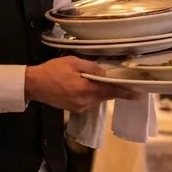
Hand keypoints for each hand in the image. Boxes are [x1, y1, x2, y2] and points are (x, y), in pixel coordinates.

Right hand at [24, 56, 139, 110]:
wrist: (33, 85)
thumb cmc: (51, 71)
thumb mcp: (71, 62)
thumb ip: (90, 67)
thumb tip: (104, 73)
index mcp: (85, 89)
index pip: (110, 91)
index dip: (124, 92)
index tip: (138, 94)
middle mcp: (85, 102)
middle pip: (105, 96)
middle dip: (112, 89)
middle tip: (122, 82)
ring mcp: (79, 107)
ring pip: (97, 99)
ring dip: (101, 91)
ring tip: (101, 81)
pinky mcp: (74, 109)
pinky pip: (89, 102)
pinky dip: (92, 94)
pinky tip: (87, 86)